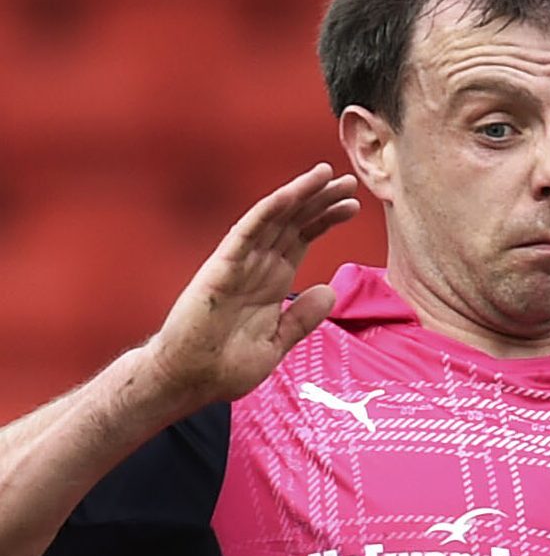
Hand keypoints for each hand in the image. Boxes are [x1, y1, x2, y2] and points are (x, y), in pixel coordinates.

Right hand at [140, 166, 360, 410]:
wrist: (190, 380)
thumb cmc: (226, 365)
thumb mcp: (277, 342)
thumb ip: (302, 318)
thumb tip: (329, 292)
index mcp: (271, 281)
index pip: (301, 239)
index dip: (325, 219)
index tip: (353, 205)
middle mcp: (256, 266)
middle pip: (292, 223)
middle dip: (319, 200)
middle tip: (349, 181)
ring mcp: (238, 264)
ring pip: (273, 221)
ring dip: (298, 196)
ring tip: (325, 175)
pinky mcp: (220, 268)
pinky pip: (246, 233)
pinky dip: (268, 212)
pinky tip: (289, 195)